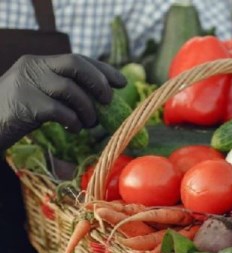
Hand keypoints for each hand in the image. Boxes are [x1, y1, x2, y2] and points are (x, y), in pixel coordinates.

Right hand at [0, 54, 125, 149]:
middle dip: (99, 82)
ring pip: (70, 89)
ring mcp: (27, 83)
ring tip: (89, 123)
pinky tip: (74, 128)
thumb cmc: (21, 113)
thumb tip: (106, 99)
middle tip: (108, 101)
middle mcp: (33, 66)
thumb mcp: (43, 95)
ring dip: (88, 109)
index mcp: (40, 62)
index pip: (78, 58)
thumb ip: (67, 91)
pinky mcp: (24, 103)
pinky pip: (59, 110)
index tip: (122, 83)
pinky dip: (74, 120)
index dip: (103, 70)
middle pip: (75, 64)